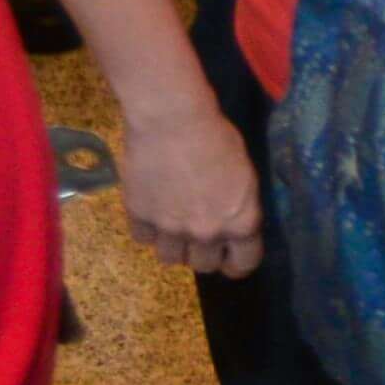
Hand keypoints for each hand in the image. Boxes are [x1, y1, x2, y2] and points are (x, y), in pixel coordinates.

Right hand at [113, 97, 261, 276]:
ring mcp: (171, 228)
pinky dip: (147, 228)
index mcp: (240, 223)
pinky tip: (151, 210)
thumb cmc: (216, 136)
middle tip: (197, 235)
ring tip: (171, 225)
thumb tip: (232, 223)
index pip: (243, 264)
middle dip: (202, 253)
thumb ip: (239, 207)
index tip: (229, 259)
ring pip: (170, 259)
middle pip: (203, 266)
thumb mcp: (244, 175)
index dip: (236, 264)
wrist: (172, 119)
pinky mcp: (140, 216)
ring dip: (173, 246)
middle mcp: (207, 233)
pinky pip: (142, 239)